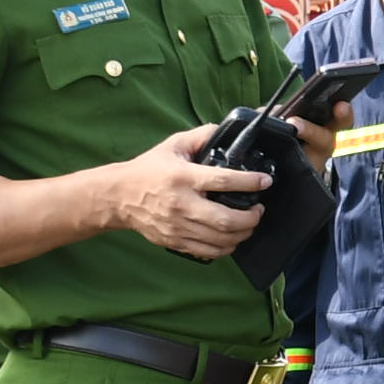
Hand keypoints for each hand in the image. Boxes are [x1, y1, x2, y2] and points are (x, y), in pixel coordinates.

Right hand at [109, 124, 269, 256]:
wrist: (118, 197)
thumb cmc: (148, 170)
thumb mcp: (173, 145)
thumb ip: (201, 136)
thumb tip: (225, 131)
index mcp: (183, 177)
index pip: (224, 180)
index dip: (250, 182)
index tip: (265, 181)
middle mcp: (182, 204)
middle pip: (225, 219)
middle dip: (251, 217)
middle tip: (259, 209)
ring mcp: (178, 226)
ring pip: (220, 239)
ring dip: (242, 233)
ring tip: (249, 223)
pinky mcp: (174, 241)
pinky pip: (208, 252)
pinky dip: (225, 248)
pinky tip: (232, 238)